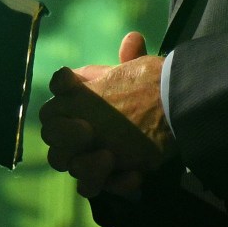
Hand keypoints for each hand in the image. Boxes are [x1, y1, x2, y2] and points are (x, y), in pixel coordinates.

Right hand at [39, 32, 175, 197]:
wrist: (175, 116)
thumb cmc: (151, 94)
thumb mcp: (143, 77)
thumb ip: (133, 59)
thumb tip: (132, 39)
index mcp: (80, 98)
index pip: (58, 90)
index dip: (61, 88)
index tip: (71, 85)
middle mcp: (77, 126)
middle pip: (52, 135)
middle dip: (65, 134)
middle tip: (88, 132)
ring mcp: (88, 153)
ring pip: (69, 165)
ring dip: (87, 165)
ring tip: (109, 158)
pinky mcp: (105, 177)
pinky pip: (95, 187)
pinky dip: (114, 183)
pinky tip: (135, 177)